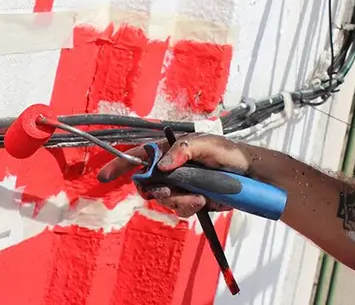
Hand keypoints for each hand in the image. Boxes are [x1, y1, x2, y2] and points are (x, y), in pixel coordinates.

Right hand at [97, 133, 253, 217]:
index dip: (119, 164)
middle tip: (168, 191)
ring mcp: (179, 185)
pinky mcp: (189, 200)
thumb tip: (162, 164)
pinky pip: (178, 209)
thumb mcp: (208, 144)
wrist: (249, 176)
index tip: (104, 176)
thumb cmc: (228, 153)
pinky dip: (187, 207)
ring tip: (198, 196)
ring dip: (177, 200)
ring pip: (163, 199)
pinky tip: (202, 200)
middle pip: (146, 183)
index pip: (138, 156)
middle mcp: (171, 168)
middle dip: (155, 190)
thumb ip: (184, 149)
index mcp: (170, 150)